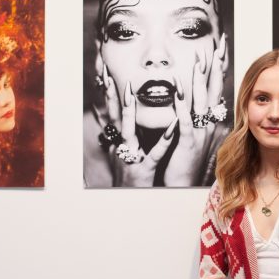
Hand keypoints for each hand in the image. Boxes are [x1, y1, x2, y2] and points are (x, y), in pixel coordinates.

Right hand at [96, 63, 176, 186]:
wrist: (129, 202)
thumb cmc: (130, 178)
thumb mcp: (123, 156)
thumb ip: (124, 138)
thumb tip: (117, 123)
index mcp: (120, 142)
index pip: (112, 114)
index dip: (108, 95)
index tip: (106, 75)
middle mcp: (122, 147)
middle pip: (114, 117)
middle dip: (111, 96)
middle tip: (109, 76)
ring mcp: (131, 157)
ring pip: (128, 131)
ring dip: (129, 112)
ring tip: (131, 93)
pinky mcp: (143, 169)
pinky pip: (155, 153)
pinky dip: (163, 140)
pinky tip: (172, 127)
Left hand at [163, 33, 226, 185]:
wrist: (183, 181)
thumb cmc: (184, 159)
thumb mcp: (193, 134)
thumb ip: (194, 115)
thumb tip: (194, 98)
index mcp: (210, 120)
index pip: (216, 89)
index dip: (218, 69)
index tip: (219, 49)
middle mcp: (209, 124)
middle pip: (213, 90)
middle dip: (214, 67)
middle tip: (217, 46)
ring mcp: (200, 132)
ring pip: (201, 102)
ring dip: (199, 80)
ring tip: (198, 60)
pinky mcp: (188, 142)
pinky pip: (185, 119)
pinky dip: (181, 103)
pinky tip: (177, 88)